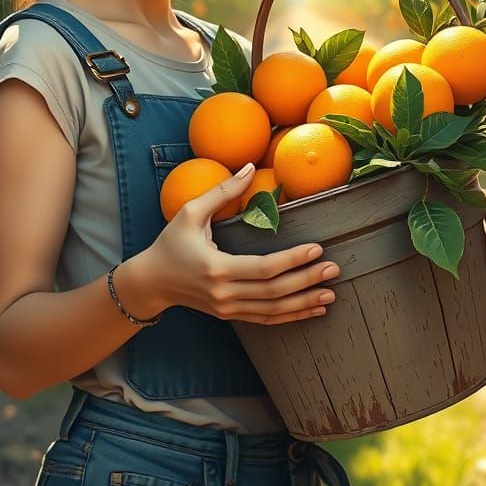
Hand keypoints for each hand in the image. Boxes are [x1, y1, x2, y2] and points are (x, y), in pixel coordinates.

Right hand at [139, 164, 339, 324]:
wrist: (151, 282)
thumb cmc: (170, 243)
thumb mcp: (190, 212)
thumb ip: (221, 190)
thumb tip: (249, 166)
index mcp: (216, 268)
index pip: (263, 268)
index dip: (293, 260)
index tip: (317, 249)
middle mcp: (224, 293)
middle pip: (274, 292)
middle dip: (307, 281)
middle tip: (334, 269)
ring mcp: (228, 308)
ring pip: (274, 310)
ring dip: (304, 303)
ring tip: (331, 294)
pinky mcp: (230, 315)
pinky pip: (266, 319)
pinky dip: (291, 316)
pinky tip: (312, 309)